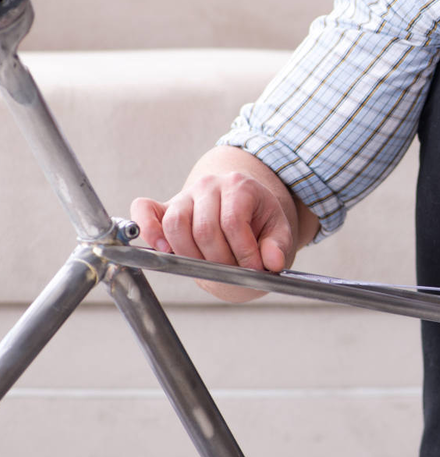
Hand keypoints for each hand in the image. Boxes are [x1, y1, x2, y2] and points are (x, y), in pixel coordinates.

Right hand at [131, 171, 293, 301]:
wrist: (241, 207)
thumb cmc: (258, 219)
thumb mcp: (277, 229)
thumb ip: (277, 245)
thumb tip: (273, 262)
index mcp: (239, 186)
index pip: (232, 222)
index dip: (242, 251)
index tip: (253, 268)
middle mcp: (208, 185)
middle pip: (204, 228)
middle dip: (219, 259)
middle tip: (232, 271)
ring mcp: (184, 195)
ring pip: (176, 224)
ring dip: (190, 254)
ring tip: (208, 266)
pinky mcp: (165, 207)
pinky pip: (144, 211)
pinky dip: (148, 229)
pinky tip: (162, 248)